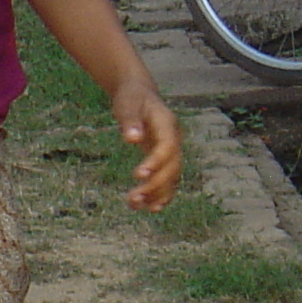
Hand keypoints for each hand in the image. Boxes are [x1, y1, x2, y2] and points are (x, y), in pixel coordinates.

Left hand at [112, 81, 181, 211]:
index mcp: (167, 124)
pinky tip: (148, 208)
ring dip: (156, 194)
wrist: (139, 95)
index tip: (139, 175)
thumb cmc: (132, 98)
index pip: (167, 147)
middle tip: (134, 197)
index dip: (156, 162)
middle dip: (155, 185)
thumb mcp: (127, 104)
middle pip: (172, 167)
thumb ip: (130, 120)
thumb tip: (132, 138)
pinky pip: (167, 180)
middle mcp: (174, 140)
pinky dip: (160, 194)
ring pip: (171, 178)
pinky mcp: (164, 160)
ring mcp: (172, 151)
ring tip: (135, 205)